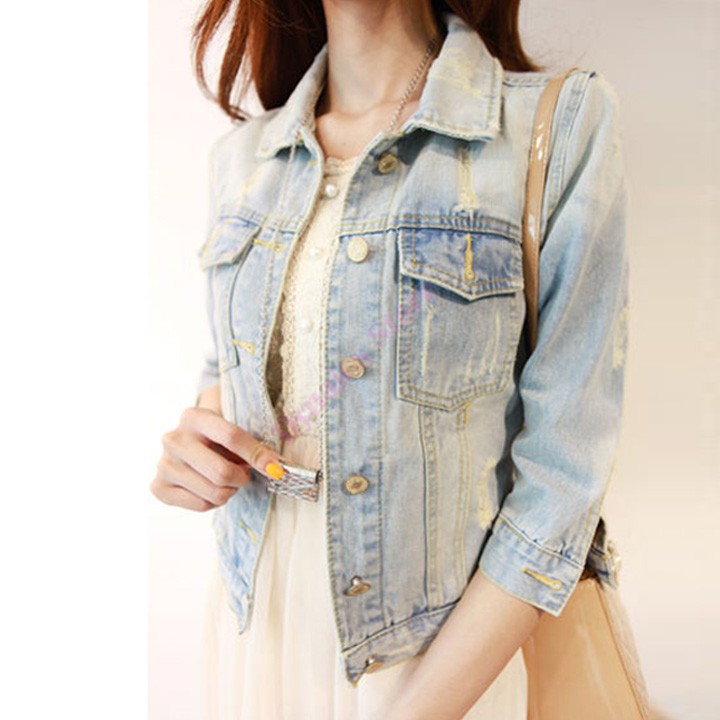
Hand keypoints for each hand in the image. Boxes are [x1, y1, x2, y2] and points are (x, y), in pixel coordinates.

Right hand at [150, 394, 285, 511]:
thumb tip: (278, 468)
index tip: (277, 468)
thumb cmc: (219, 434)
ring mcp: (163, 464)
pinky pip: (201, 505)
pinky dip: (214, 501)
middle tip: (244, 474)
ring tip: (227, 478)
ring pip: (213, 492)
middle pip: (221, 473)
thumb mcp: (234, 428)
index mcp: (194, 416)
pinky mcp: (158, 487)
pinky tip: (210, 487)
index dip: (257, 455)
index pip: (232, 437)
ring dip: (230, 490)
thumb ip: (254, 445)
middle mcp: (173, 439)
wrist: (189, 438)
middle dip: (242, 478)